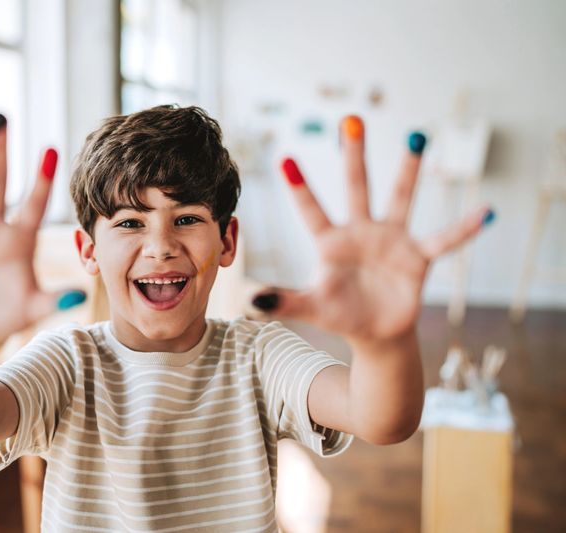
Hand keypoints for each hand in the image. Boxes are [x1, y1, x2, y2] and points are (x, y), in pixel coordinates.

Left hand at [251, 116, 492, 341]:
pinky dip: (463, 229)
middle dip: (354, 155)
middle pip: (357, 187)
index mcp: (331, 242)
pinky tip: (485, 212)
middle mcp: (361, 232)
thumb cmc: (340, 313)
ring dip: (408, 170)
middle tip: (350, 118)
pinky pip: (444, 241)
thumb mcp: (310, 307)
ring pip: (400, 198)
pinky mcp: (418, 257)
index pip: (311, 211)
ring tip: (417, 135)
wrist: (375, 332)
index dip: (300, 187)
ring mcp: (391, 240)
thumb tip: (251, 301)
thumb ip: (283, 301)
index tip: (283, 157)